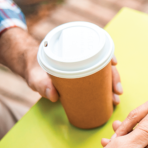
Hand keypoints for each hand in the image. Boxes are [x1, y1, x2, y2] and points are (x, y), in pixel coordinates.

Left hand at [0, 28, 122, 103]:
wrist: (30, 70)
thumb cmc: (33, 69)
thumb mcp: (34, 76)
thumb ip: (41, 84)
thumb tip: (53, 96)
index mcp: (72, 49)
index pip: (95, 47)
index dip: (107, 54)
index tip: (114, 63)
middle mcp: (81, 57)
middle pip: (104, 64)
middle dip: (113, 77)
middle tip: (117, 92)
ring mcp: (83, 68)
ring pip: (103, 74)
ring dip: (112, 86)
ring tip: (115, 100)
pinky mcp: (82, 79)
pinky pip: (98, 82)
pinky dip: (105, 90)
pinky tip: (111, 99)